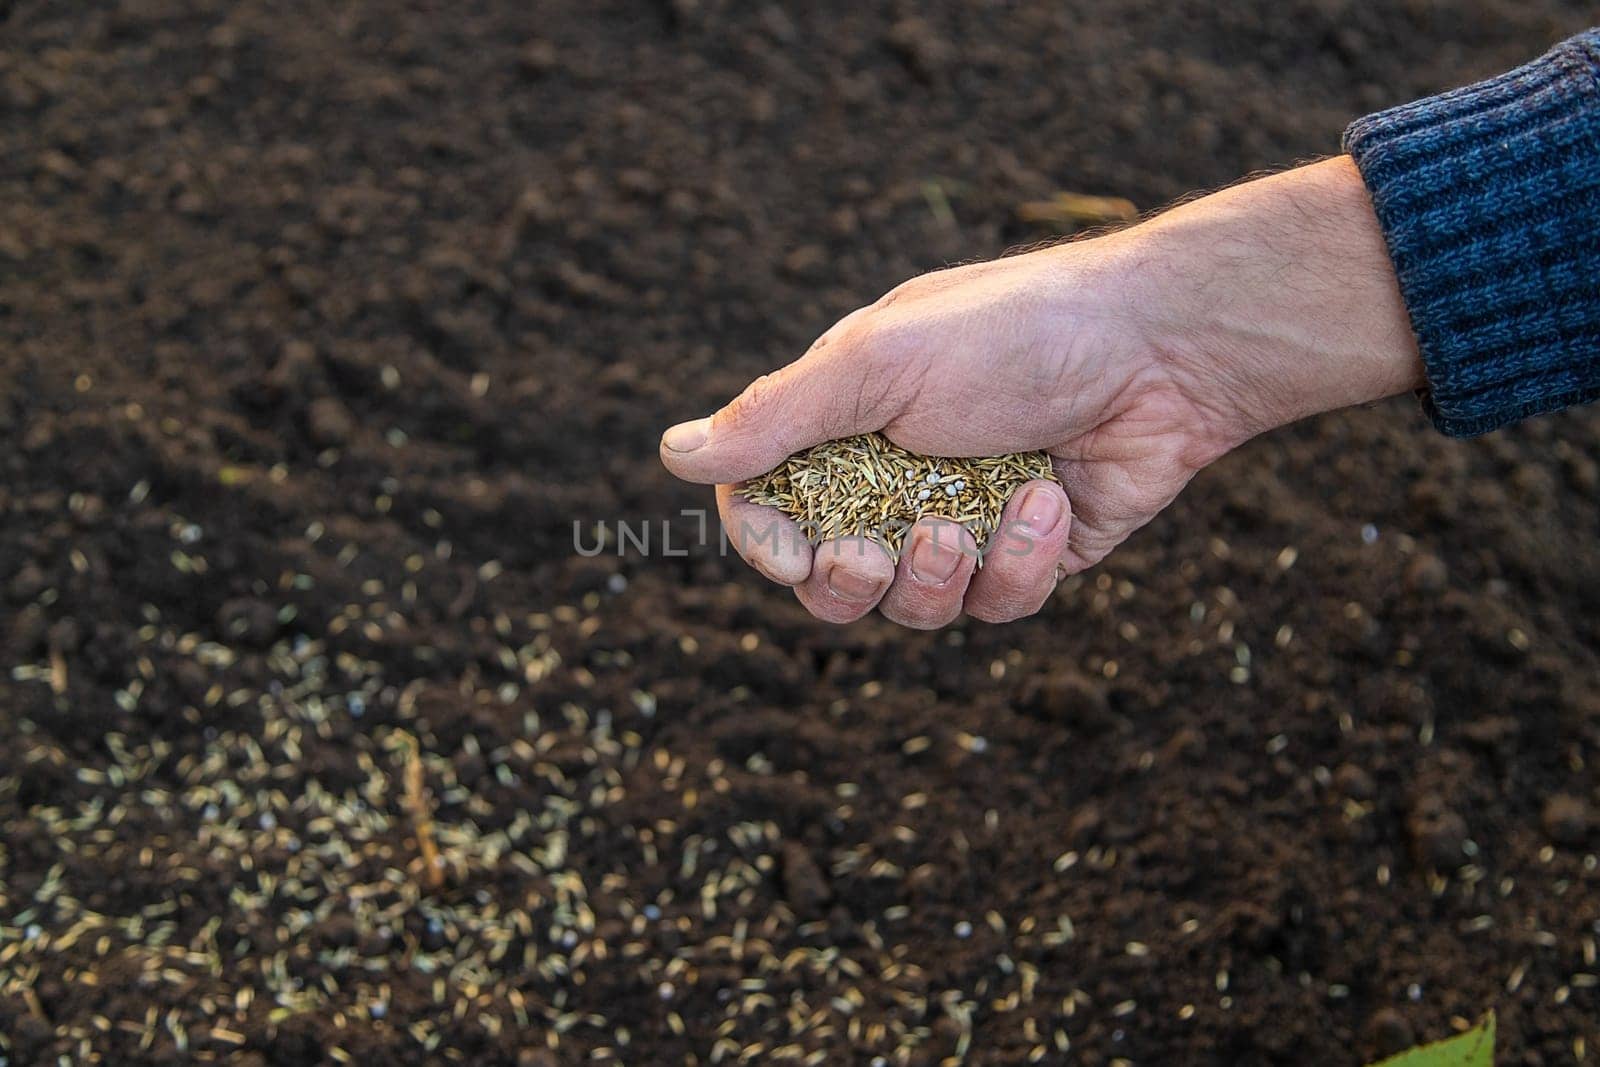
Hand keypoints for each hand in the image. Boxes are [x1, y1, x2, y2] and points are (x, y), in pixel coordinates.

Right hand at [659, 157, 1422, 626]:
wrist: (1160, 347)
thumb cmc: (1011, 333)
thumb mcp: (877, 364)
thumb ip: (777, 418)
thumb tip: (672, 454)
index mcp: (844, 426)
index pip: (769, 511)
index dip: (767, 545)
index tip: (790, 547)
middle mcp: (897, 479)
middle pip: (830, 583)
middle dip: (846, 583)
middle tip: (871, 550)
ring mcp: (965, 520)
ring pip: (913, 608)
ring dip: (938, 576)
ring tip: (972, 518)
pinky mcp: (1030, 555)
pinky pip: (997, 605)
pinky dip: (1018, 562)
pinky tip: (1046, 498)